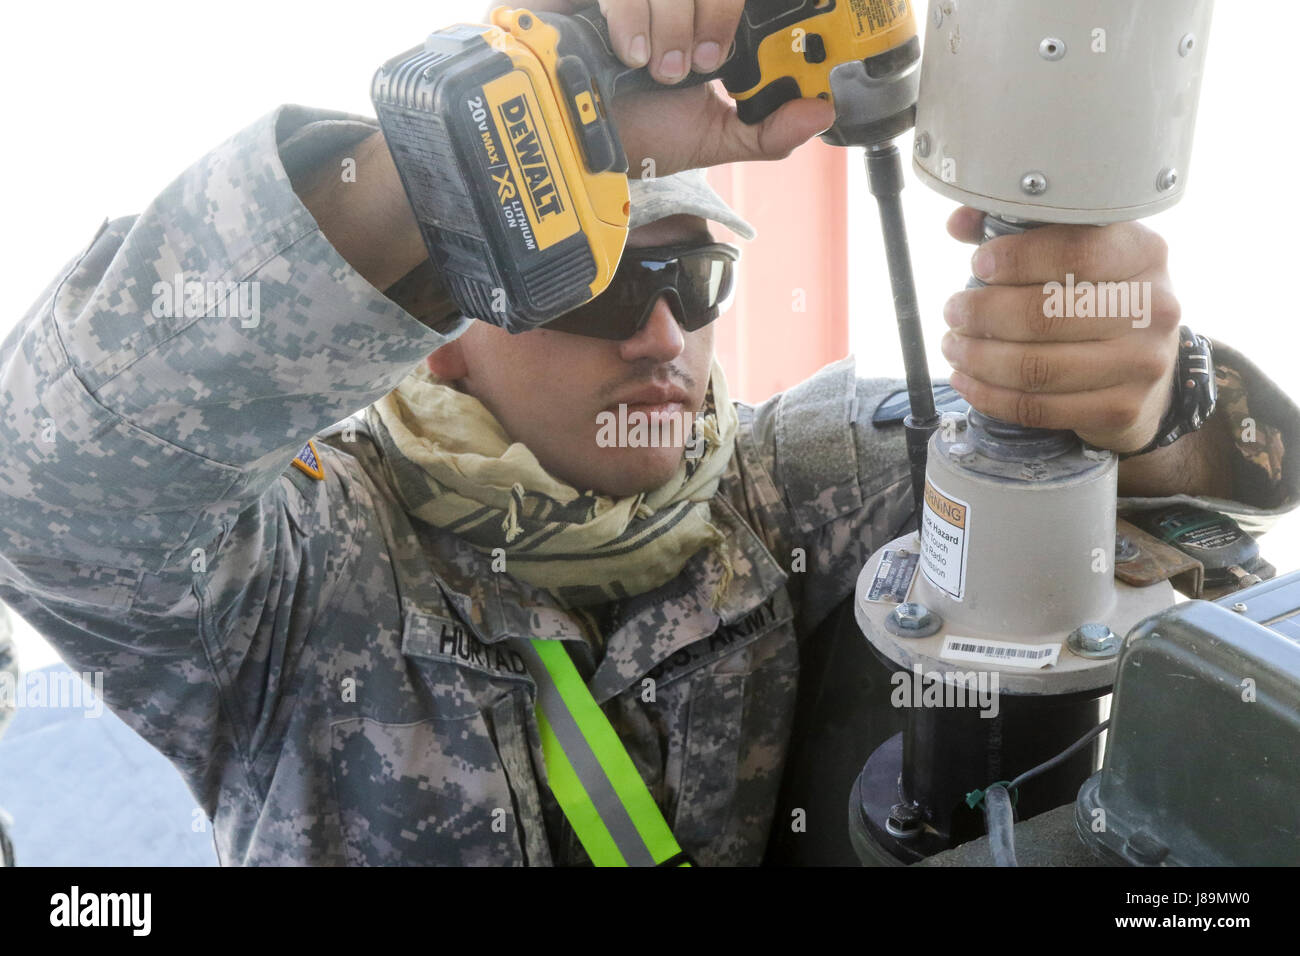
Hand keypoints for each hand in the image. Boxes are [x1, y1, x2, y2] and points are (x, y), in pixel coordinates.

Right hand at [487, 1, 835, 175]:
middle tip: (697, 65)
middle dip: (716, 21)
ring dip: (670, 26)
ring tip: (654, 69)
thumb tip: (821, 112)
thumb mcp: (708, 138)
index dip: (744, 15)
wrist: (569, 141)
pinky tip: (627, 52)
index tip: (743, 52)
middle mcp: (677, 2)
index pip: (747, 2)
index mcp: (712, 18)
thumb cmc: (636, 135)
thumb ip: (767, 131)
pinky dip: (632, 19)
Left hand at [939, 208, 1181, 453]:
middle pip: (1046, 315)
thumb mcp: (1078, 252)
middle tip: (953, 312)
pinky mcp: (1121, 408)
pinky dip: (990, 396)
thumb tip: (961, 221)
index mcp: (1144, 253)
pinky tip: (967, 380)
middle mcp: (1153, 308)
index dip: (1017, 258)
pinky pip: (1038, 408)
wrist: (1149, 366)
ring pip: (1037, 368)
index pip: (1077, 250)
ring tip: (953, 346)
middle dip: (983, 314)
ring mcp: (1141, 363)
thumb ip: (1023, 229)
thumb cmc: (1098, 297)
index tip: (978, 265)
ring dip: (979, 359)